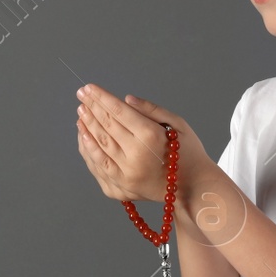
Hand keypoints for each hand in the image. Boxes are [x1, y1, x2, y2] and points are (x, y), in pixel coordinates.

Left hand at [75, 84, 211, 204]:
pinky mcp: (121, 188)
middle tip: (82, 95)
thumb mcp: (178, 124)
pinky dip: (88, 150)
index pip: (118, 111)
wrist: (194, 188)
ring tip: (80, 113)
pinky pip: (98, 166)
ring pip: (99, 146)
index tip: (89, 88)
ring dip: (87, 127)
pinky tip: (84, 136)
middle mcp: (136, 156)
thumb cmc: (189, 153)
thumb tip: (125, 99)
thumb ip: (151, 109)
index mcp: (151, 137)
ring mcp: (126, 175)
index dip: (101, 97)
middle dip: (92, 108)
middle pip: (106, 126)